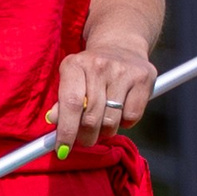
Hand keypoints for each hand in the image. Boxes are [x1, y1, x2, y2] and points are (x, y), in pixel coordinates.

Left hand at [47, 39, 155, 154]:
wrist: (121, 45)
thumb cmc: (92, 71)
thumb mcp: (72, 79)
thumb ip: (62, 102)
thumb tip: (54, 121)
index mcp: (74, 64)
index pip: (71, 104)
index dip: (67, 131)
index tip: (63, 150)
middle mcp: (98, 65)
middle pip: (91, 117)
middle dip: (87, 137)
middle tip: (86, 140)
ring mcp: (122, 71)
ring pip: (111, 121)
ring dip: (106, 131)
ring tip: (104, 124)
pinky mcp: (143, 78)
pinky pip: (132, 116)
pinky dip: (126, 122)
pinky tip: (121, 111)